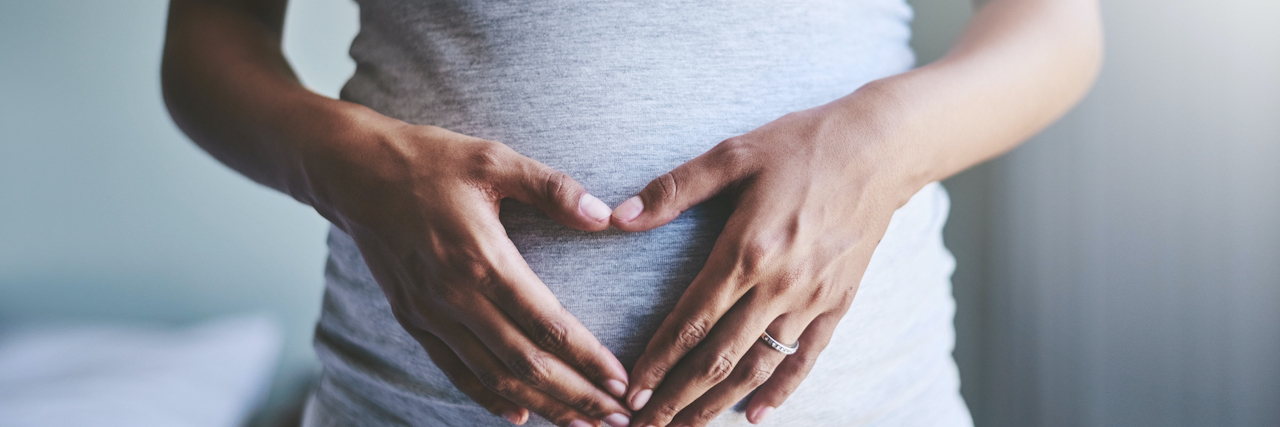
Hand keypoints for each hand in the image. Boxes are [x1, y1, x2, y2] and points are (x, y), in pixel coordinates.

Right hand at [307, 117, 632, 426]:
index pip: (547, 323)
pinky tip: (521, 414)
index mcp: (483, 258)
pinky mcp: (412, 319)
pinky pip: (456, 370)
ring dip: (543, 404)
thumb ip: (553, 188)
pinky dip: (488, 398)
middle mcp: (455, 296)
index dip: (588, 358)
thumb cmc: (429, 161)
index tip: (621, 381)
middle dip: (576, 396)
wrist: (353, 173)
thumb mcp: (494, 159)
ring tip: (583, 425)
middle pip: (526, 363)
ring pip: (494, 376)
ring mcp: (430, 313)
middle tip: (618, 419)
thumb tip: (604, 217)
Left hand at [609, 106, 919, 425]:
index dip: (657, 360)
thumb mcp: (733, 153)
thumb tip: (618, 215)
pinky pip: (805, 359)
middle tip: (642, 425)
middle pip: (718, 357)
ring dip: (716, 405)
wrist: (880, 149)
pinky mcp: (837, 304)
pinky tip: (753, 416)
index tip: (629, 390)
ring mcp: (810, 300)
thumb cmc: (801, 144)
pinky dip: (780, 392)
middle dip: (675, 397)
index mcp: (746, 250)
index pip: (691, 320)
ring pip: (756, 368)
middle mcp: (778, 285)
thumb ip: (675, 188)